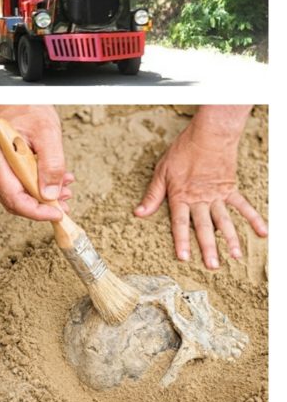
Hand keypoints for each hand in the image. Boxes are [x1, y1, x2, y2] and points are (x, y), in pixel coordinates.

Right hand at [0, 105, 73, 221]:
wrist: (16, 96)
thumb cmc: (28, 107)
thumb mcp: (48, 132)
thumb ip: (51, 164)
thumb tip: (51, 195)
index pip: (12, 196)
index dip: (35, 211)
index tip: (57, 213)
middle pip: (12, 199)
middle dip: (40, 206)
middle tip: (64, 203)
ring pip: (14, 194)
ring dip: (40, 196)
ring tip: (63, 188)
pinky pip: (15, 184)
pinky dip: (35, 186)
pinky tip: (52, 180)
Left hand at [134, 106, 266, 268]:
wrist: (209, 135)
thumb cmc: (183, 152)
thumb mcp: (161, 172)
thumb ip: (153, 195)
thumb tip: (138, 213)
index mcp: (181, 197)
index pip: (180, 223)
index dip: (181, 241)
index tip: (184, 258)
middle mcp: (200, 200)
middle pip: (205, 227)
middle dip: (208, 248)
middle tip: (213, 266)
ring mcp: (217, 195)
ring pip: (225, 220)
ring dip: (231, 239)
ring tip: (235, 256)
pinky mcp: (230, 188)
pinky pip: (243, 206)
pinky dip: (254, 219)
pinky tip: (262, 232)